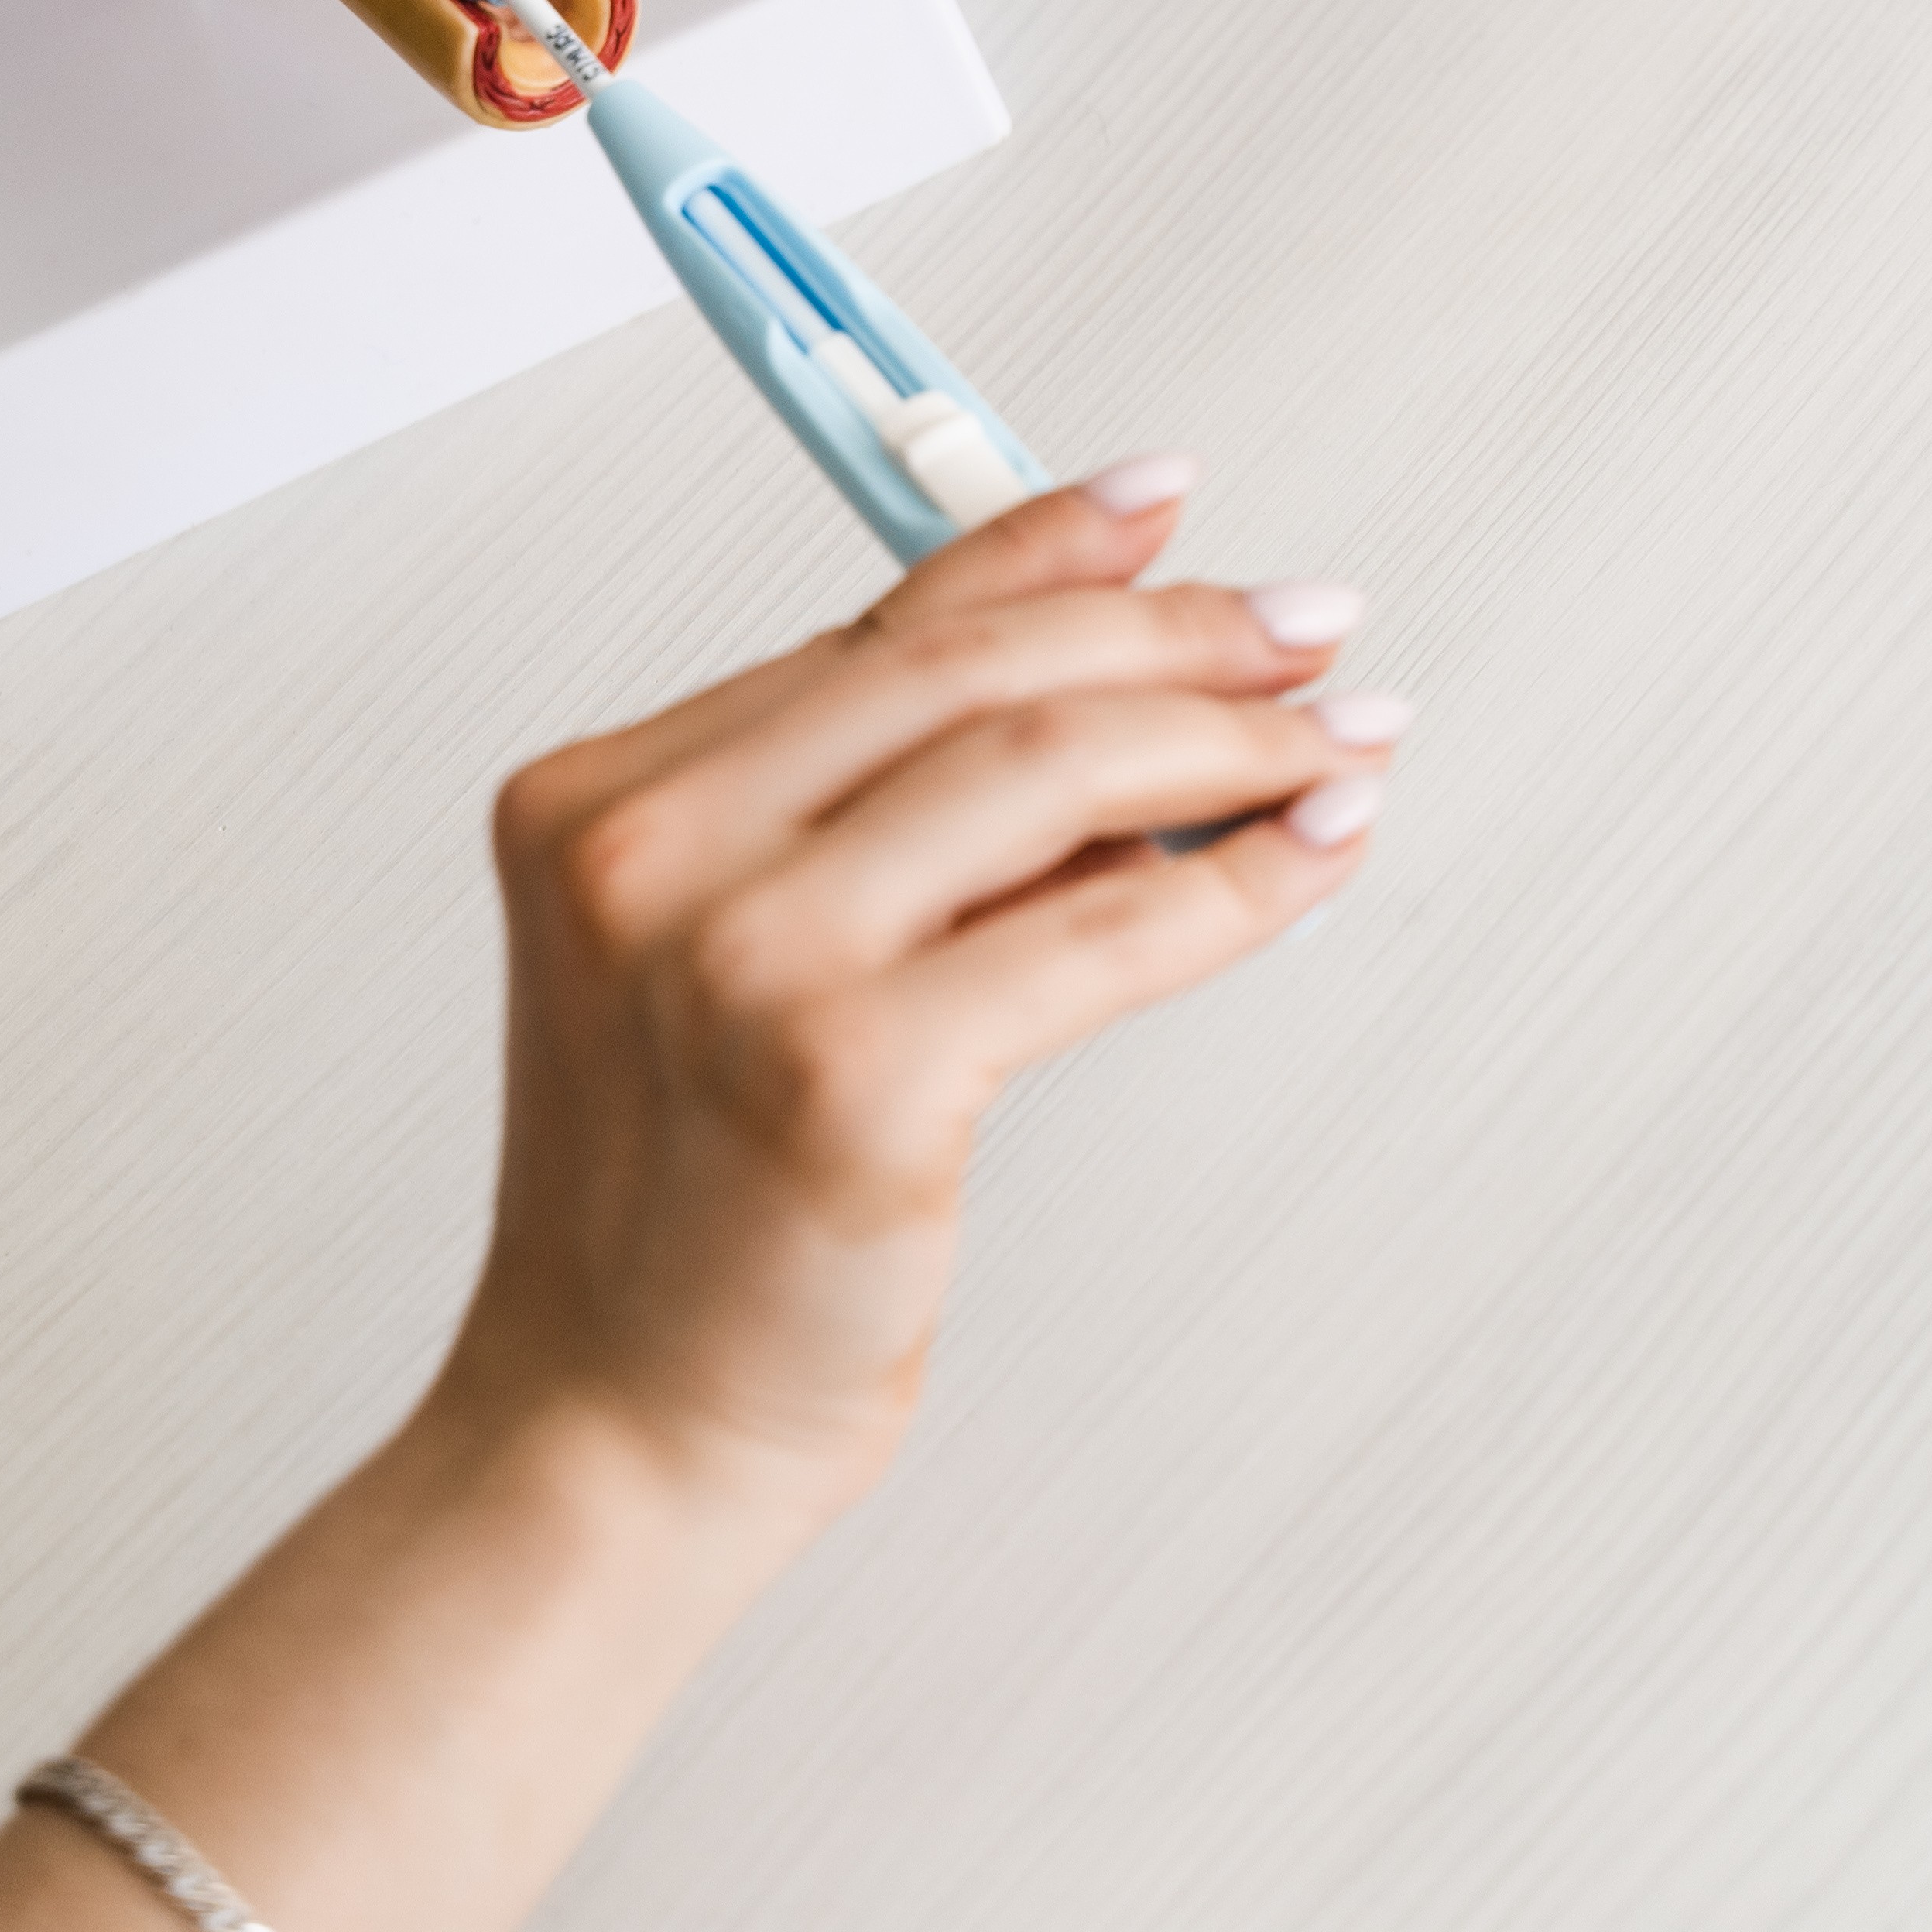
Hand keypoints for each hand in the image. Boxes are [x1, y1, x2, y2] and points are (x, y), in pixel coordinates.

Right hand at [436, 465, 1402, 1530]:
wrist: (617, 1426)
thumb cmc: (691, 1214)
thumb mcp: (733, 959)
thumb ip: (884, 825)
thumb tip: (1122, 704)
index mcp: (597, 796)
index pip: (871, 626)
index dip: (1039, 545)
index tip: (1162, 505)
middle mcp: (649, 850)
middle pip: (962, 675)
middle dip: (1168, 634)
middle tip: (1303, 631)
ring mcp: (738, 959)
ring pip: (1039, 772)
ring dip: (1226, 745)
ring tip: (1334, 747)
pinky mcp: (847, 1077)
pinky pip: (1091, 938)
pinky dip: (1228, 887)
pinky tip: (1305, 860)